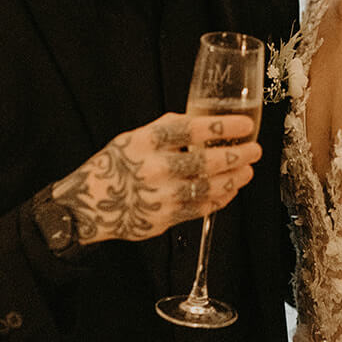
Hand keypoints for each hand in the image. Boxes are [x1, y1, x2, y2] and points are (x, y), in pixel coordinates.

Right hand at [51, 112, 259, 245]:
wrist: (87, 205)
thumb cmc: (113, 167)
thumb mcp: (132, 139)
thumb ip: (164, 131)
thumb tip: (200, 122)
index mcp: (144, 142)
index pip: (189, 129)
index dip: (221, 127)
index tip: (244, 125)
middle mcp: (153, 168)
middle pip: (204, 161)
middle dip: (235, 155)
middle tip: (254, 150)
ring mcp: (160, 196)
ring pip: (207, 188)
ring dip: (232, 179)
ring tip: (246, 170)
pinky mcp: (164, 219)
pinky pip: (199, 209)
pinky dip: (219, 200)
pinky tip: (230, 191)